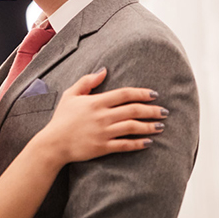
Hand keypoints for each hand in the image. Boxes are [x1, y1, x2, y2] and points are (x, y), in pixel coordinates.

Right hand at [30, 68, 164, 165]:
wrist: (53, 144)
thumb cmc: (61, 119)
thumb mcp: (70, 95)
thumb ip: (87, 81)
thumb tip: (104, 70)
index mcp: (96, 102)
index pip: (125, 94)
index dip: (142, 93)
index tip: (155, 95)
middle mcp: (102, 116)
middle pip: (134, 110)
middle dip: (152, 110)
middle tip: (164, 111)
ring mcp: (103, 132)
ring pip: (133, 127)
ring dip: (149, 126)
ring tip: (161, 126)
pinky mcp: (103, 147)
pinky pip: (125, 145)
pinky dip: (139, 143)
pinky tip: (149, 142)